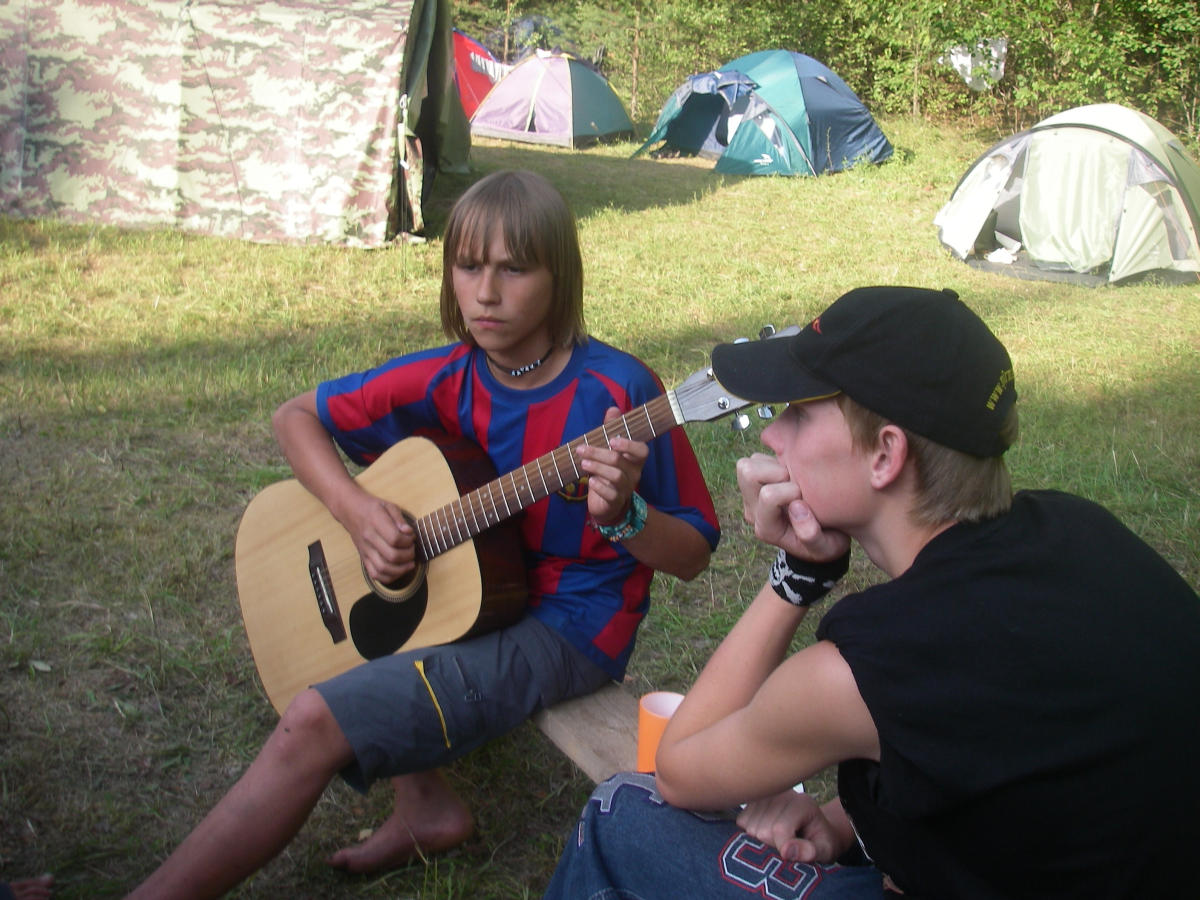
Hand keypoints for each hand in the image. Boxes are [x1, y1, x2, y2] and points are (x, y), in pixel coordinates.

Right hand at [340, 488, 415, 582]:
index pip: (395, 539)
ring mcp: (365, 550)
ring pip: (384, 568)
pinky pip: (375, 574)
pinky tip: (399, 570)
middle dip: (408, 555)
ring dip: (401, 569)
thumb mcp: (388, 506)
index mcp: (375, 523)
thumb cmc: (372, 507)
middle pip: (392, 556)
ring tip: (409, 562)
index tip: (411, 537)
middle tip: (412, 549)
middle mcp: (369, 539)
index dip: (408, 541)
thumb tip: (409, 533)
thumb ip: (399, 519)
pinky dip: (389, 577)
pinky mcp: (363, 558)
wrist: (350, 511)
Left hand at [577, 407, 648, 525]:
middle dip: (598, 453)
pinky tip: (590, 482)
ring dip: (597, 468)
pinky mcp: (616, 502)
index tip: (612, 440)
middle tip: (581, 449)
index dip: (629, 444)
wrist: (607, 504)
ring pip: (615, 476)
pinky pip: (611, 494)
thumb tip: (613, 408)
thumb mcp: (609, 450)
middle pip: (619, 461)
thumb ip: (611, 430)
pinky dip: (600, 487)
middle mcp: (633, 474)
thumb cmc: (608, 472)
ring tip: (583, 463)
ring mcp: (625, 489)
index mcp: (634, 460)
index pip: (642, 451)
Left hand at [735, 453, 849, 562]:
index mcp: (767, 528)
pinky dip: (774, 460)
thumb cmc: (825, 541)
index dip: (791, 491)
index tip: (806, 499)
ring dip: (774, 465)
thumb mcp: (825, 547)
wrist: (822, 534)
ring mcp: (752, 494)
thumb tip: (797, 507)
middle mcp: (754, 510)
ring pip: (748, 464)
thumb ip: (812, 535)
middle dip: (777, 472)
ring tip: (793, 477)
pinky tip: (792, 471)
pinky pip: (757, 458)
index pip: (768, 496)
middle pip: (748, 475)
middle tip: (797, 483)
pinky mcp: (758, 480)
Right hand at [736, 789, 844, 863]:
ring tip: (778, 838)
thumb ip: (811, 852)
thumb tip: (787, 852)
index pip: (780, 829)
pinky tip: (765, 831)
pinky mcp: (752, 799)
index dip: (784, 849)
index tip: (794, 855)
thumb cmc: (819, 841)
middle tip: (787, 845)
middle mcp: (781, 793)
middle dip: (771, 846)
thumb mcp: (825, 850)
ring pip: (749, 828)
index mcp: (801, 803)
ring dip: (760, 840)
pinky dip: (750, 833)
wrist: (814, 828)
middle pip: (761, 830)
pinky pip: (741, 822)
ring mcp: (764, 794)